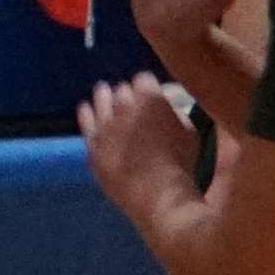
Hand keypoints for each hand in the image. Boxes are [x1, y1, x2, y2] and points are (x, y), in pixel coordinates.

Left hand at [75, 72, 210, 232]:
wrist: (159, 195)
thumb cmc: (181, 164)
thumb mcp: (189, 130)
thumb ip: (174, 112)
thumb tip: (166, 107)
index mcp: (150, 98)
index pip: (143, 79)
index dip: (148, 86)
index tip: (150, 93)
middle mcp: (124, 105)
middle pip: (121, 89)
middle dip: (128, 94)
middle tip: (133, 104)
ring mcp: (105, 124)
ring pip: (100, 98)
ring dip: (106, 98)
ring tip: (107, 99)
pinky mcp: (93, 143)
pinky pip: (85, 120)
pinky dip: (88, 113)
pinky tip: (88, 111)